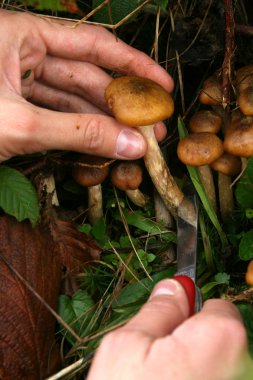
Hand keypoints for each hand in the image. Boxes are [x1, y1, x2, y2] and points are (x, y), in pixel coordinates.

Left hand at [0, 10, 172, 162]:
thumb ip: (78, 133)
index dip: (132, 65)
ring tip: (132, 141)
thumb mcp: (21, 124)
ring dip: (102, 121)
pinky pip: (54, 113)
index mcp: (19, 35)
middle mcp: (21, 51)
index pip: (91, 43)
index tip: (161, 86)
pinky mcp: (14, 105)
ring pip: (70, 98)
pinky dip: (77, 129)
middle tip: (151, 129)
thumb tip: (132, 145)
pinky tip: (102, 142)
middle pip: (84, 75)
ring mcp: (16, 79)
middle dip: (120, 104)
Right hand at [87, 279, 248, 379]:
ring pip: (214, 368)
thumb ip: (158, 309)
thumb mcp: (128, 345)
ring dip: (191, 370)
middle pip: (219, 341)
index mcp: (222, 340)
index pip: (218, 307)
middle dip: (190, 343)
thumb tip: (173, 287)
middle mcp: (243, 369)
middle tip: (159, 365)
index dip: (190, 313)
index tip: (171, 328)